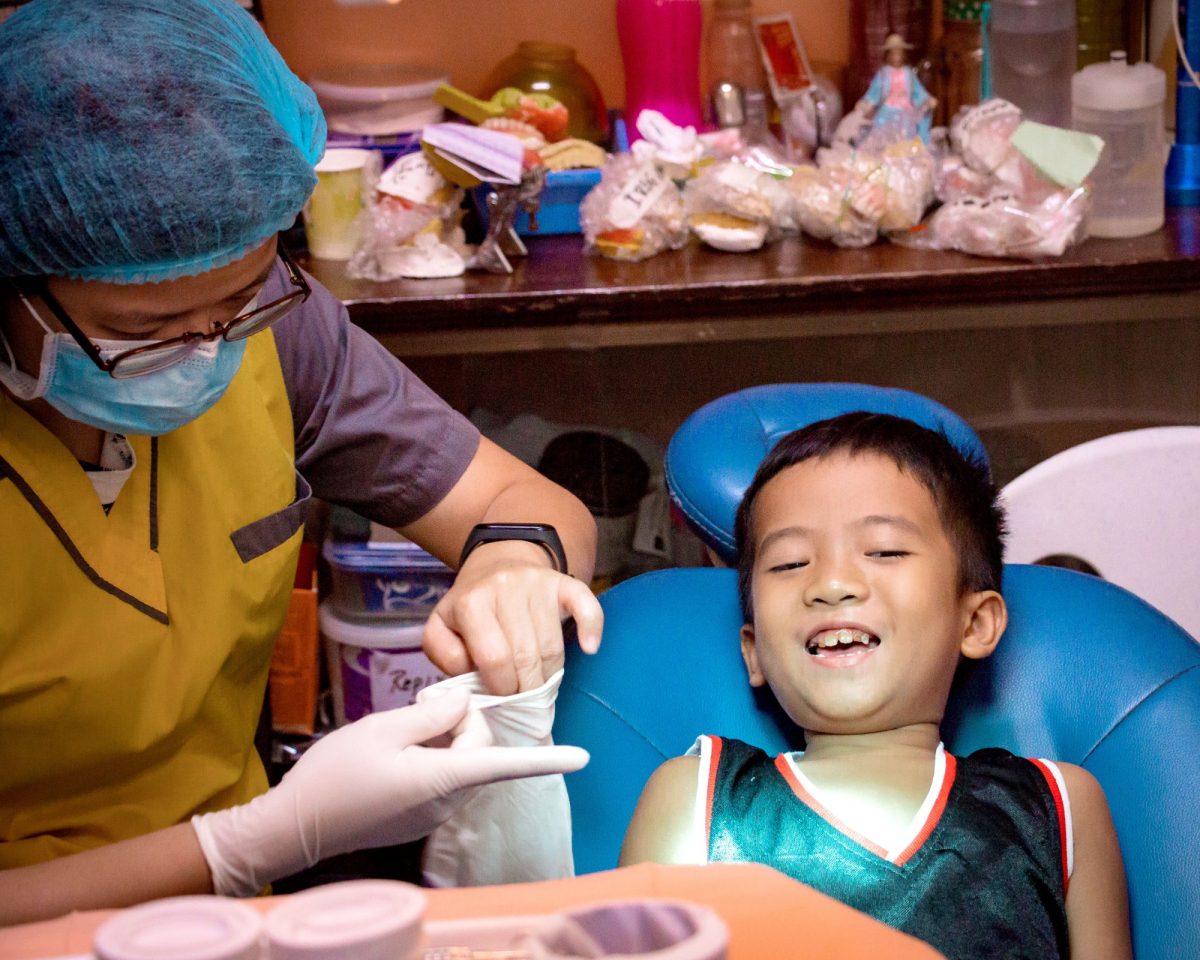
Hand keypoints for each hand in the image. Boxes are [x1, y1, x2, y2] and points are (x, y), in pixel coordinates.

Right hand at [191, 688, 588, 896]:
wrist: (294, 826)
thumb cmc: (335, 775)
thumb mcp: (382, 729)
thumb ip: (432, 715)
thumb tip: (464, 706)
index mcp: (442, 778)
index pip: (503, 762)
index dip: (546, 758)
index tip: (584, 757)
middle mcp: (446, 801)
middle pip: (478, 747)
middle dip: (459, 722)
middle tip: (418, 709)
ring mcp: (433, 813)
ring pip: (460, 760)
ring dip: (440, 739)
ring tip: (397, 735)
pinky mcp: (419, 817)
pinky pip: (441, 776)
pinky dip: (428, 757)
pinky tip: (392, 756)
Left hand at [423, 540, 603, 694]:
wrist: (497, 564)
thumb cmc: (469, 607)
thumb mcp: (440, 628)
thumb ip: (445, 656)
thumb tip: (473, 677)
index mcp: (471, 602)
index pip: (494, 659)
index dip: (501, 688)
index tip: (502, 699)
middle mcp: (505, 588)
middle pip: (526, 656)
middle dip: (527, 689)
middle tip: (524, 702)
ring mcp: (538, 584)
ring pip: (553, 645)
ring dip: (550, 675)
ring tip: (541, 686)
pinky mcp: (564, 583)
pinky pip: (587, 607)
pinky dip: (592, 629)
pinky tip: (589, 648)